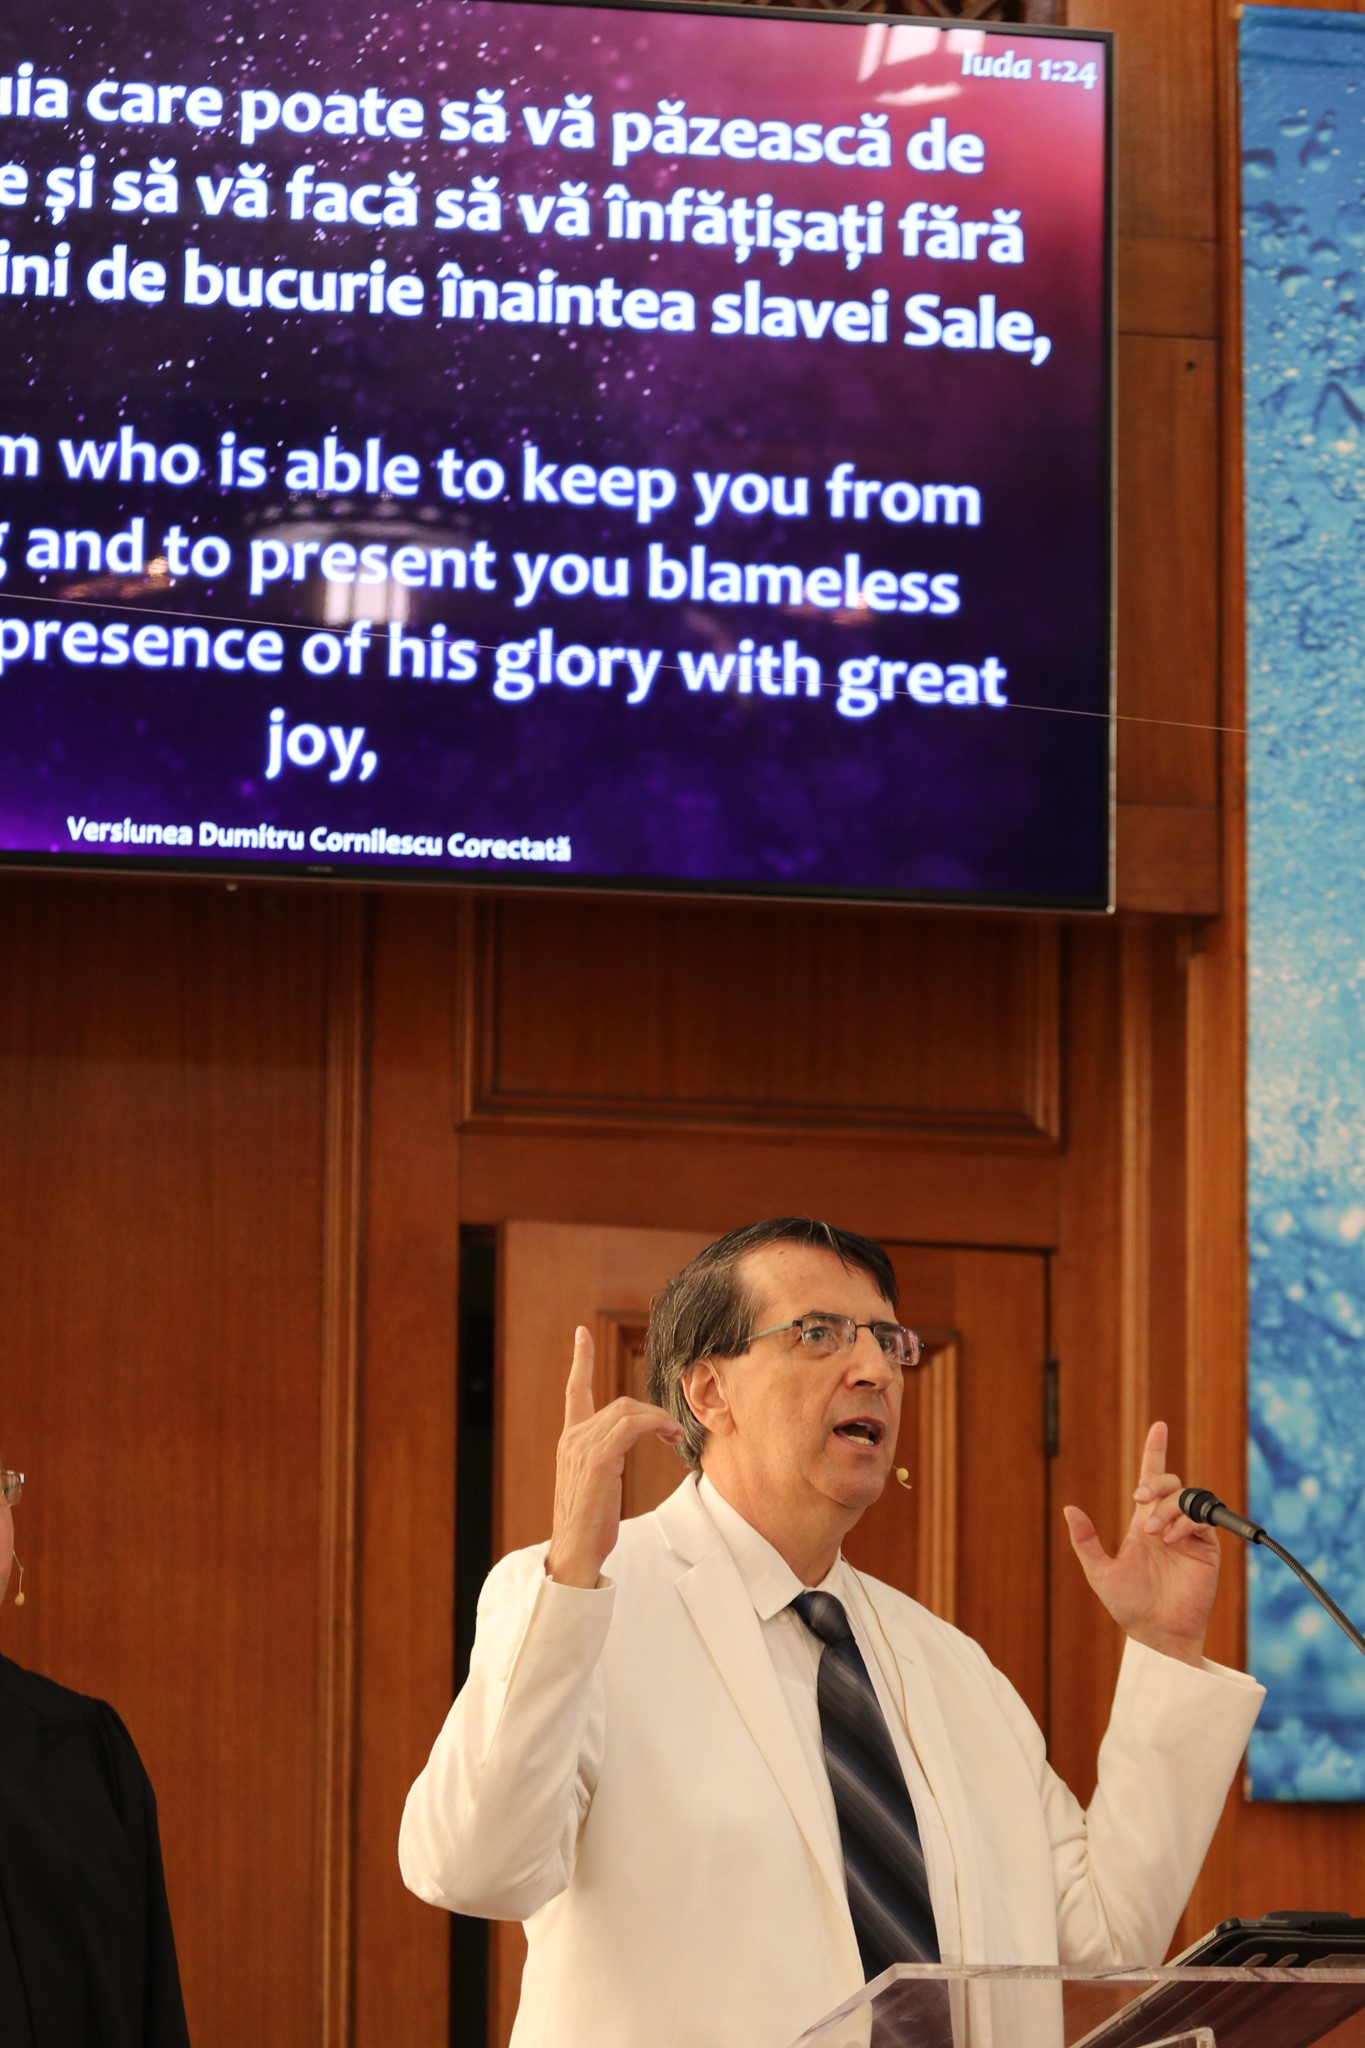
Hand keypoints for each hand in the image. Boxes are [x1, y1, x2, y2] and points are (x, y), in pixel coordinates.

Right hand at [545, 1326, 684, 1587]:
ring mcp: (582, 1448)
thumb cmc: (589, 1524)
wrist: (575, 1554)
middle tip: (674, 1431)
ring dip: (660, 1420)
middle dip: (653, 1412)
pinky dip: (656, 1425)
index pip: (574, 1392)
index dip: (580, 1361)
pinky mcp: (597, 1460)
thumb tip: (624, 1443)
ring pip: (629, 1411)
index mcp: (570, 1441)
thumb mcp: (595, 1483)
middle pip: (620, 1403)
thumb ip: (604, 1456)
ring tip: (675, 1436)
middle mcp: (572, 1438)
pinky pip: (632, 1426)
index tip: (581, 1334)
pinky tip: (668, 1436)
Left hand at [1062, 1421, 1219, 1665]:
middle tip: (1140, 1501)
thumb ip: (1086, 1541)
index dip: (1155, 1451)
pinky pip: (1202, 1520)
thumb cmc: (1128, 1606)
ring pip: (1187, 1498)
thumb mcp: (1099, 1572)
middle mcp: (1167, 1524)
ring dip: (1170, 1507)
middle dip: (1158, 1482)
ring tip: (1156, 1533)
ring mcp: (1189, 1535)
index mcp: (1143, 1524)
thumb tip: (1070, 1508)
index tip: (1158, 1426)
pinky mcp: (1206, 1549)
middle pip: (1171, 1483)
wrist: (1157, 1633)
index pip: (1151, 1479)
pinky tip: (1171, 1539)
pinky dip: (1185, 1522)